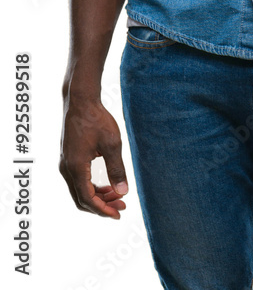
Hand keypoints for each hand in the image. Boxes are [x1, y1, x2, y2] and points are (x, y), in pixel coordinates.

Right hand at [59, 96, 128, 218]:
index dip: (103, 210)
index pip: (88, 199)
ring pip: (79, 190)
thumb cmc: (97, 119)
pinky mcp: (68, 158)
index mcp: (76, 167)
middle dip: (102, 206)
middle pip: (82, 198)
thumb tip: (123, 192)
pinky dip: (91, 187)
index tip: (119, 214)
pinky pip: (78, 181)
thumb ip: (117, 169)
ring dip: (97, 196)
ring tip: (117, 195)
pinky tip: (106, 184)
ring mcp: (65, 163)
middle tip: (122, 205)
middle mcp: (66, 169)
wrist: (81, 101)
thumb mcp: (112, 144)